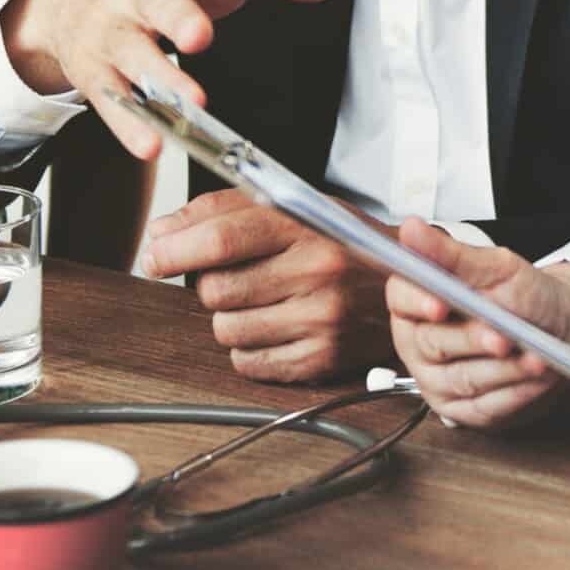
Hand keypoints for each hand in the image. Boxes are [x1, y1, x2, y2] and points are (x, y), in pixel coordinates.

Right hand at [1, 0, 349, 158]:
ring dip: (162, 79)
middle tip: (200, 36)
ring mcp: (109, 30)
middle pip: (155, 1)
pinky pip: (111, 100)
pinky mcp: (94, 71)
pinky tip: (151, 142)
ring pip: (133, 53)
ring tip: (191, 102)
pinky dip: (130, 124)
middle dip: (177, 17)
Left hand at [137, 189, 387, 382]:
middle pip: (214, 289)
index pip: (222, 238)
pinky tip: (276, 327)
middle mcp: (317, 271)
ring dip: (231, 317)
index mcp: (309, 225)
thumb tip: (161, 234)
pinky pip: (247, 362)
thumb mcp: (298, 206)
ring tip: (265, 301)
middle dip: (211, 284)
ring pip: (225, 329)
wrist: (415, 286)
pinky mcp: (321, 359)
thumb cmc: (348, 244)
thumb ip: (227, 210)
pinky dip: (248, 348)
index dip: (175, 249)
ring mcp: (320, 319)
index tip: (155, 255)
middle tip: (239, 274)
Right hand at [384, 221, 569, 427]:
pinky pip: (484, 406)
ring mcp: (437, 380)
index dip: (418, 302)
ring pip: (462, 379)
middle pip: (433, 343)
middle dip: (474, 340)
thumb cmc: (527, 296)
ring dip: (504, 369)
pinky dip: (515, 392)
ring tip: (536, 358)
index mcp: (418, 300)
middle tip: (504, 337)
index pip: (401, 298)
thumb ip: (451, 254)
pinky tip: (535, 379)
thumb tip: (411, 229)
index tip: (440, 305)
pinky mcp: (463, 411)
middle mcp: (419, 342)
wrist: (563, 330)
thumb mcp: (496, 267)